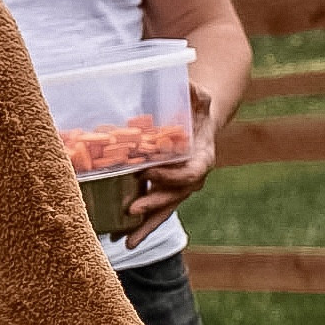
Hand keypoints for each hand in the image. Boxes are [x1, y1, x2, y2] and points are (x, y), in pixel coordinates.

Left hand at [120, 80, 215, 246]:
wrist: (198, 124)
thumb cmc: (195, 108)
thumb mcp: (198, 97)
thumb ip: (195, 93)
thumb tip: (187, 83)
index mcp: (203, 157)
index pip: (191, 172)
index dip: (172, 176)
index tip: (149, 172)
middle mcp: (192, 179)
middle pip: (175, 197)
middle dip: (153, 204)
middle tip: (131, 209)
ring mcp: (179, 190)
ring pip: (164, 212)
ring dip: (145, 227)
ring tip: (125, 242)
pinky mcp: (165, 194)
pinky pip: (155, 214)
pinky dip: (140, 228)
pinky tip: (122, 240)